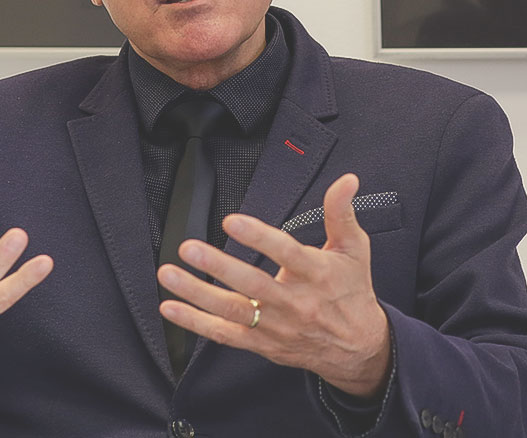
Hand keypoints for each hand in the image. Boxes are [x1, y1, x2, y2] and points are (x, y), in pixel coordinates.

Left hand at [156, 173, 390, 397]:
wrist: (357, 347)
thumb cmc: (352, 290)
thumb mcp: (354, 248)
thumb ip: (341, 212)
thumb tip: (346, 180)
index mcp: (317, 274)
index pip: (286, 253)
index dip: (258, 237)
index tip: (232, 221)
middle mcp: (295, 302)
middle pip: (253, 285)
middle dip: (218, 266)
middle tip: (190, 248)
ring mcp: (276, 326)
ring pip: (232, 311)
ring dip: (197, 294)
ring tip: (169, 275)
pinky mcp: (262, 344)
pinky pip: (224, 335)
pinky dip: (196, 323)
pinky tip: (172, 308)